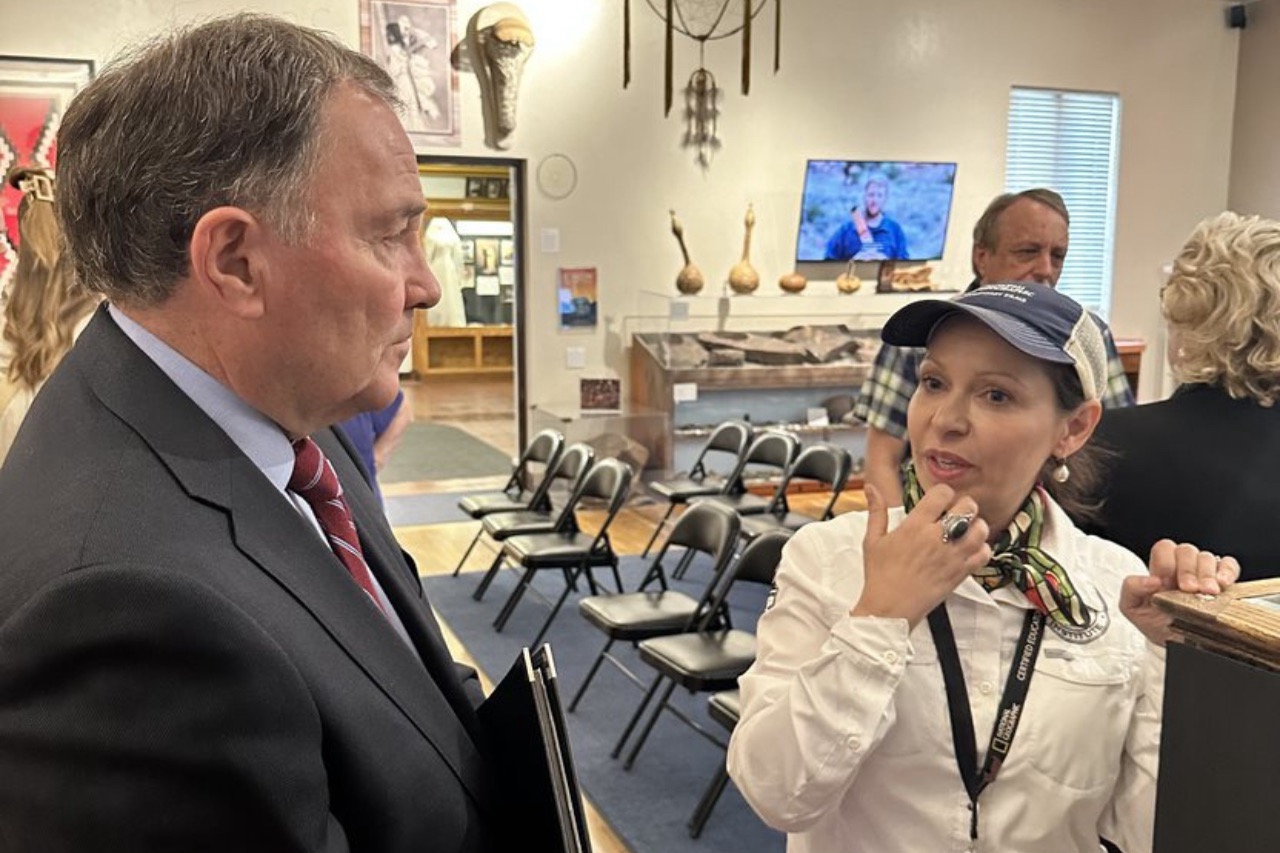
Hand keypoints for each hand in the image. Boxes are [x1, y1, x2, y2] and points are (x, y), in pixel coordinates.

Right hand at [853, 483, 991, 626]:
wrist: (889, 610)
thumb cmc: (880, 576)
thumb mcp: (872, 540)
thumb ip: (876, 511)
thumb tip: (871, 489)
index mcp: (915, 526)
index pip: (942, 494)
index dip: (943, 493)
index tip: (939, 500)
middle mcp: (937, 538)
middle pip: (968, 507)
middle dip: (964, 505)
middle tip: (956, 512)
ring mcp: (952, 556)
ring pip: (980, 529)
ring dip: (976, 525)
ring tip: (966, 529)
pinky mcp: (960, 573)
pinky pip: (984, 554)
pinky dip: (981, 548)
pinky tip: (969, 549)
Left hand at [1120, 539, 1240, 645]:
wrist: (1175, 641)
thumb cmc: (1155, 621)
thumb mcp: (1132, 608)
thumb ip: (1131, 588)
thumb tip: (1151, 580)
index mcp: (1160, 569)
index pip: (1164, 548)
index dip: (1166, 561)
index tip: (1167, 583)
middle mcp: (1182, 566)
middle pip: (1187, 551)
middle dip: (1188, 570)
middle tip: (1191, 589)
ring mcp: (1203, 572)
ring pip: (1207, 557)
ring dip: (1208, 574)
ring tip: (1209, 592)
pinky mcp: (1223, 580)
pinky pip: (1230, 565)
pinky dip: (1228, 571)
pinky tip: (1223, 584)